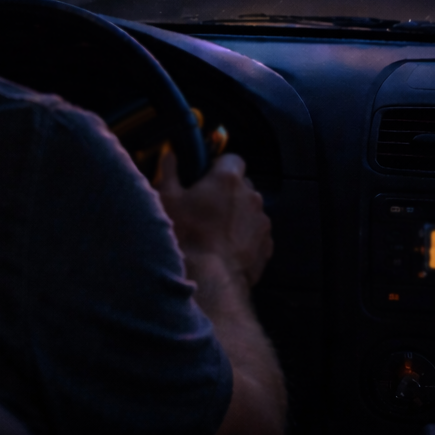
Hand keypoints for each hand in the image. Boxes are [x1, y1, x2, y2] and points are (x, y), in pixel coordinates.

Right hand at [155, 151, 272, 287]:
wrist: (208, 280)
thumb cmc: (185, 236)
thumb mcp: (167, 200)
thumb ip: (169, 171)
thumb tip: (170, 154)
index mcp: (228, 179)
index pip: (232, 159)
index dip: (219, 167)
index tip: (206, 179)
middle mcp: (251, 195)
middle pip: (242, 185)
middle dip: (228, 192)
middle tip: (207, 208)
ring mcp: (262, 221)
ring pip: (250, 210)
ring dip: (238, 216)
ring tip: (216, 232)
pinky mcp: (267, 245)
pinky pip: (256, 234)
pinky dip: (246, 237)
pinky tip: (227, 248)